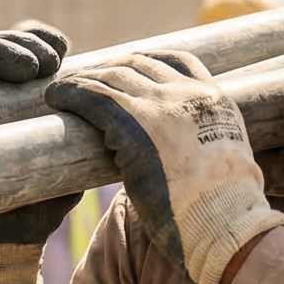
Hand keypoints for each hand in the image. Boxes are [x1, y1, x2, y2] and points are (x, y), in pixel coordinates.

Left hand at [46, 52, 283, 283]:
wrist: (224, 221)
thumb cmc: (226, 211)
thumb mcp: (228, 167)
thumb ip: (210, 151)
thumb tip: (197, 164)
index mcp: (216, 102)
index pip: (180, 61)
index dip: (149, 62)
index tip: (129, 68)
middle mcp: (189, 95)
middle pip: (140, 64)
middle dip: (111, 69)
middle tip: (88, 81)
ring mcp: (161, 105)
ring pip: (113, 76)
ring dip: (86, 80)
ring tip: (64, 91)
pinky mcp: (132, 123)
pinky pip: (92, 96)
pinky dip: (71, 93)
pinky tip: (56, 97)